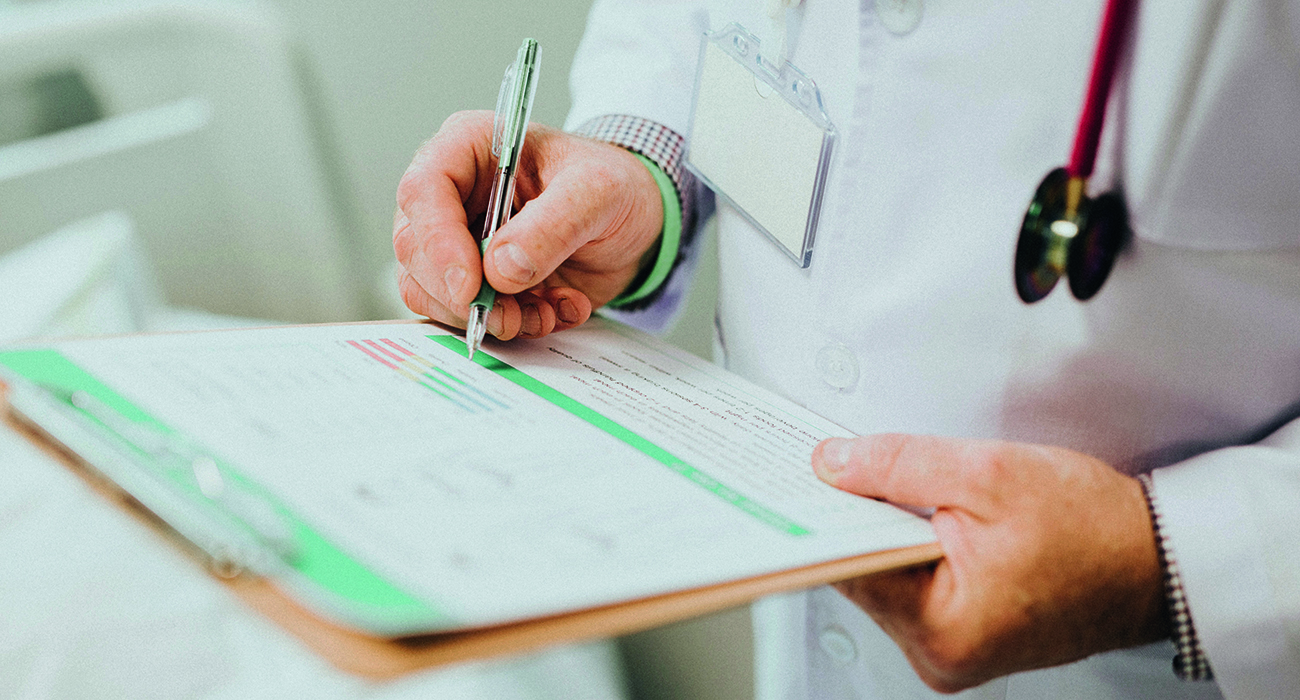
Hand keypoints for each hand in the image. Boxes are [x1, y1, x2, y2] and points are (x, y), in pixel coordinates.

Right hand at [394, 111, 663, 339]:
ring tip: (542, 311)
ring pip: (430, 291)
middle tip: (509, 315)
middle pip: (415, 249)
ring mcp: (458, 241)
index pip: (423, 191)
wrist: (636, 221)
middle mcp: (452, 195)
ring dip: (487, 316)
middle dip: (461, 294)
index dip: (438, 243)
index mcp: (469, 148)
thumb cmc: (613, 185)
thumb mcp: (598, 192)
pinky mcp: (475, 282)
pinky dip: (510, 326)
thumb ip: (552, 226)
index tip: (470, 286)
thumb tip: (500, 269)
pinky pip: (464, 316)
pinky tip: (551, 311)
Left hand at [811, 434, 1168, 692]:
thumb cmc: (1096, 528)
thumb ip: (899, 465)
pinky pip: (912, 582)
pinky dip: (909, 545)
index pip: (848, 566)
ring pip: (885, 575)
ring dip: (885, 528)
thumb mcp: (989, 474)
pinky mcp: (962, 634)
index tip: (800, 478)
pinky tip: (917, 513)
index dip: (824, 514)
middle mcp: (940, 654)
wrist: (1159, 559)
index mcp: (942, 629)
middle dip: (857, 517)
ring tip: (891, 486)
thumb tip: (833, 463)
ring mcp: (950, 649)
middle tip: (840, 466)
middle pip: (862, 572)